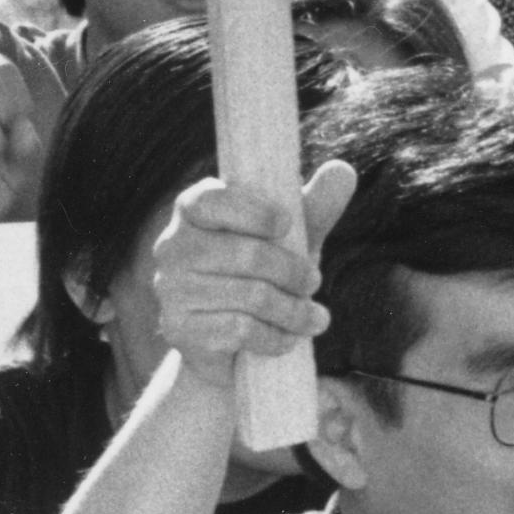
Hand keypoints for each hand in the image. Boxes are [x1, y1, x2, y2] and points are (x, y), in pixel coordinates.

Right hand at [148, 160, 356, 389]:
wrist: (228, 344)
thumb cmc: (262, 274)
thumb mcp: (290, 238)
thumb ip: (314, 205)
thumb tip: (343, 169)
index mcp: (193, 209)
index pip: (213, 200)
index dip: (254, 212)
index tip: (286, 224)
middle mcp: (171, 245)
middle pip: (246, 254)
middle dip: (293, 272)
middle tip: (315, 282)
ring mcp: (169, 288)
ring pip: (250, 296)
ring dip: (294, 310)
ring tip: (316, 318)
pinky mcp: (177, 328)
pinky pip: (240, 329)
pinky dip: (275, 337)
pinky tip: (289, 339)